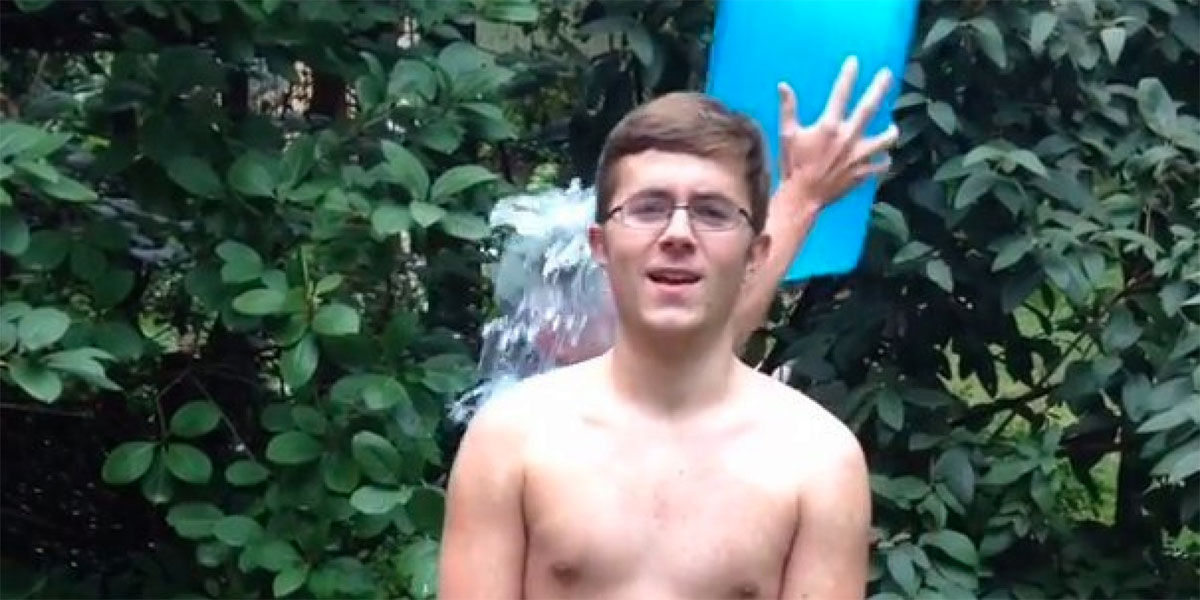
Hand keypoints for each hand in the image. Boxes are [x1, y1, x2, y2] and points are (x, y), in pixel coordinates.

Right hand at [777, 56, 898, 210]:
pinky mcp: (863, 173)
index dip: (848, 75)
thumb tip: (783, 85)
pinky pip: (881, 165)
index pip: (841, 93)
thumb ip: (788, 109)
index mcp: (829, 126)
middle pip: (869, 107)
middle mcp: (848, 138)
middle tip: (888, 74)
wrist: (802, 197)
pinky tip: (884, 158)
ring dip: (890, 132)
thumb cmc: (792, 165)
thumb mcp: (787, 135)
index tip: (855, 61)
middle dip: (879, 88)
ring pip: (884, 139)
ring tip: (893, 127)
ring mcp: (858, 156)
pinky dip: (883, 161)